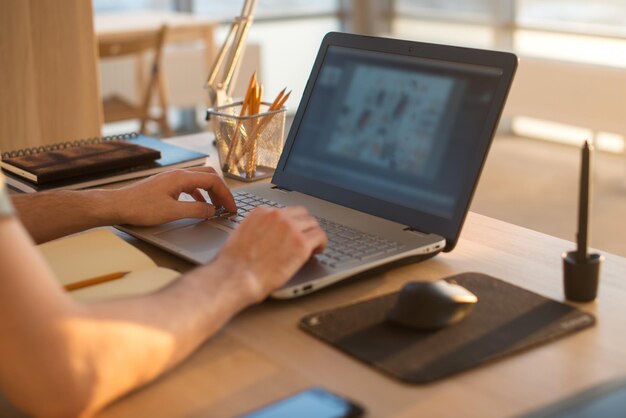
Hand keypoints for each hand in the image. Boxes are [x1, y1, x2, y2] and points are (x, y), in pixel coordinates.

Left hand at [111, 167, 235, 225]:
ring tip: (217, 207)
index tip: (231, 208)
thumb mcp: (172, 212)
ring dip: (211, 192)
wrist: (117, 205)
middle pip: (209, 176)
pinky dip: (200, 194)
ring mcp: (172, 178)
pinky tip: (200, 205)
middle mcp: (178, 174)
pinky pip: (190, 186)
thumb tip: (213, 211)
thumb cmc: (140, 207)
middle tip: (227, 206)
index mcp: (182, 177)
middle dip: (221, 191)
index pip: (213, 180)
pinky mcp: (166, 185)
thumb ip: (196, 211)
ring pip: (200, 180)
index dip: (226, 195)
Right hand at [214, 206, 326, 301]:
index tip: (294, 231)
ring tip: (314, 246)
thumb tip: (268, 236)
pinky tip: (318, 251)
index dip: (292, 223)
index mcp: (261, 213)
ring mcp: (291, 228)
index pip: (285, 211)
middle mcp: (277, 216)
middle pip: (302, 214)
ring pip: (313, 224)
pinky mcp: (301, 244)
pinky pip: (320, 237)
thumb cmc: (234, 264)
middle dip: (305, 226)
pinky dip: (321, 244)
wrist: (236, 276)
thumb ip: (257, 229)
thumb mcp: (242, 235)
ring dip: (314, 234)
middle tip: (306, 238)